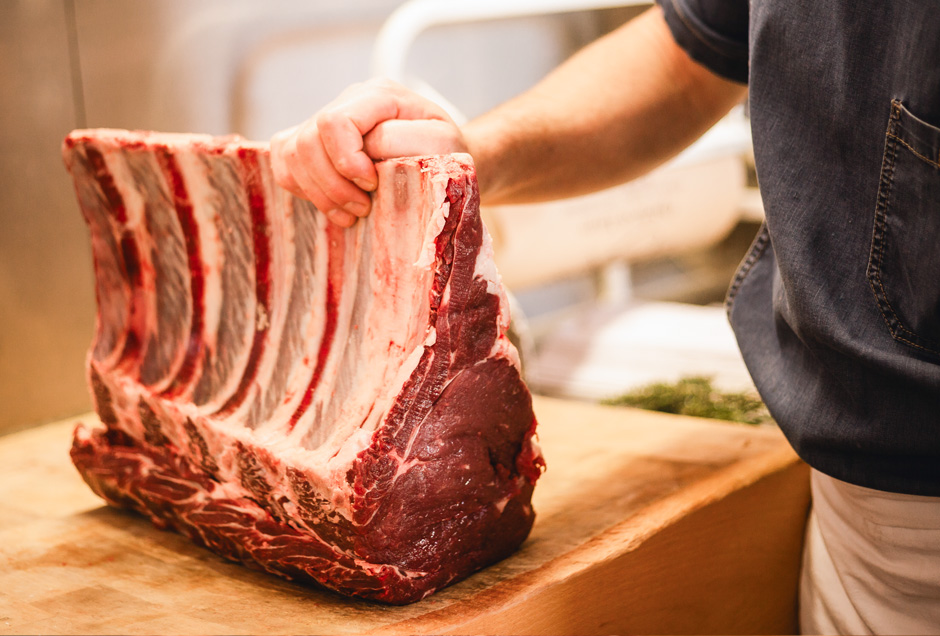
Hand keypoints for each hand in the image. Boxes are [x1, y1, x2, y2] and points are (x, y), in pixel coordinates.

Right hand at [270, 78, 467, 226]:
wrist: (441, 162)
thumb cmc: (444, 154)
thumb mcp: (442, 144)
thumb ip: (408, 139)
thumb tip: (368, 147)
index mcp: (378, 96)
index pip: (335, 122)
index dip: (345, 160)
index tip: (371, 185)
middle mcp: (347, 103)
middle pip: (308, 141)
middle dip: (332, 184)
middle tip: (363, 208)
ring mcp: (325, 123)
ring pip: (292, 155)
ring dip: (319, 193)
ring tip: (352, 213)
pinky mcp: (312, 146)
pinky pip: (284, 165)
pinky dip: (303, 190)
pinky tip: (334, 206)